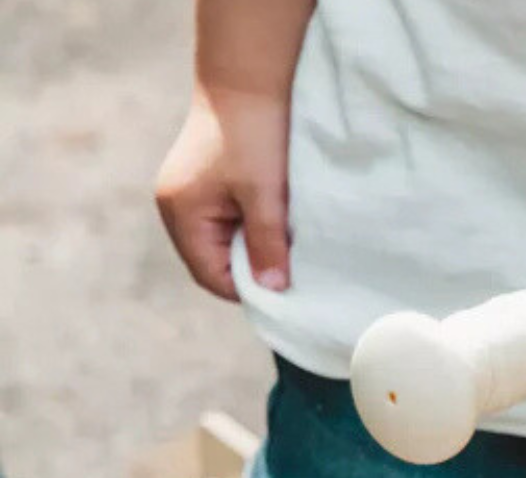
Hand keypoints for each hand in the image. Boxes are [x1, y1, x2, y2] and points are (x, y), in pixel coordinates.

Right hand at [155, 86, 290, 299]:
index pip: (211, 277)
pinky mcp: (205, 186)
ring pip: (225, 246)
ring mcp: (189, 197)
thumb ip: (267, 244)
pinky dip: (253, 230)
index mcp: (181, 213)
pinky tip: (275, 222)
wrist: (249, 80)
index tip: (285, 289)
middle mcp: (176, 208)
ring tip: (283, 241)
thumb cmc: (253, 135)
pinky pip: (229, 225)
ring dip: (255, 248)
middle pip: (216, 265)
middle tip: (289, 268)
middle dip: (252, 270)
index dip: (249, 290)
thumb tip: (272, 289)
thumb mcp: (265, 196)